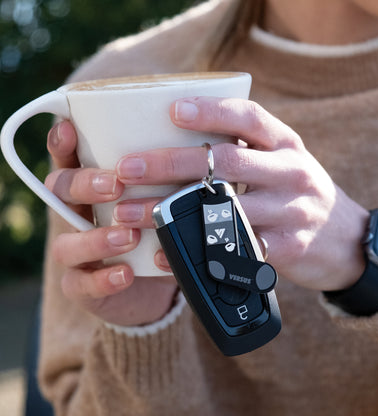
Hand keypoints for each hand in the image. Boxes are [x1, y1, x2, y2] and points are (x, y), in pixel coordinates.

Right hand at [45, 120, 177, 325]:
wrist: (154, 284)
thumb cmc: (158, 232)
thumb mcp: (166, 202)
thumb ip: (171, 182)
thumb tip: (200, 152)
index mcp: (94, 190)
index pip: (69, 161)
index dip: (63, 144)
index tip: (70, 128)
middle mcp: (78, 217)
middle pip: (60, 192)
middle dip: (85, 185)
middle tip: (117, 185)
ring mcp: (78, 253)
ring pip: (65, 243)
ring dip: (95, 238)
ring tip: (129, 235)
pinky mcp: (85, 287)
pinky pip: (81, 285)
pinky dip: (103, 279)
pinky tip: (126, 273)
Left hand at [115, 97, 368, 290]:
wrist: (346, 240)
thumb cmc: (298, 194)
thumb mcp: (282, 163)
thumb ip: (246, 152)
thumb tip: (180, 143)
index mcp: (287, 144)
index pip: (249, 118)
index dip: (210, 111)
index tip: (171, 111)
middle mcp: (291, 172)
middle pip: (227, 161)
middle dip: (171, 163)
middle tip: (127, 168)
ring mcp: (291, 211)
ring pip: (224, 209)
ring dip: (171, 211)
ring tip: (129, 214)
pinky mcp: (286, 248)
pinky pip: (233, 250)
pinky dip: (194, 251)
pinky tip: (163, 253)